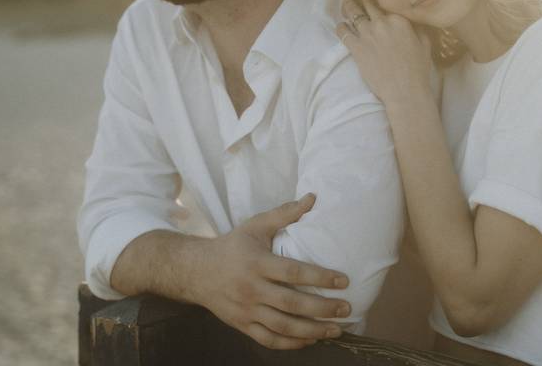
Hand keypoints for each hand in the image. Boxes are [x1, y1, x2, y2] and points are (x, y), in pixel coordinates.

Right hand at [181, 194, 351, 348]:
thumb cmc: (232, 246)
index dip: (320, 278)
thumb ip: (285, 214)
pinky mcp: (242, 325)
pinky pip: (268, 340)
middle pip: (291, 304)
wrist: (195, 271)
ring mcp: (246, 310)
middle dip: (322, 309)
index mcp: (257, 263)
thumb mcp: (256, 225)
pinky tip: (310, 340)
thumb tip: (313, 197)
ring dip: (312, 331)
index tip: (343, 281)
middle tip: (346, 308)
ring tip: (336, 329)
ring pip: (282, 326)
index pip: (293, 273)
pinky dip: (291, 344)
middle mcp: (251, 289)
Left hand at [337, 0, 432, 106]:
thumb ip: (417, 29)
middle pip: (366, 5)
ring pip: (352, 13)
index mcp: (398, 20)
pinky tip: (341, 26)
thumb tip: (413, 21)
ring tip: (345, 4)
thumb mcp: (424, 44)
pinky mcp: (356, 48)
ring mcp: (367, 34)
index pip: (383, 4)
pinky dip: (341, 27)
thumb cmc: (417, 69)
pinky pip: (343, 32)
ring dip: (348, 7)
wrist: (404, 90)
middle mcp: (381, 23)